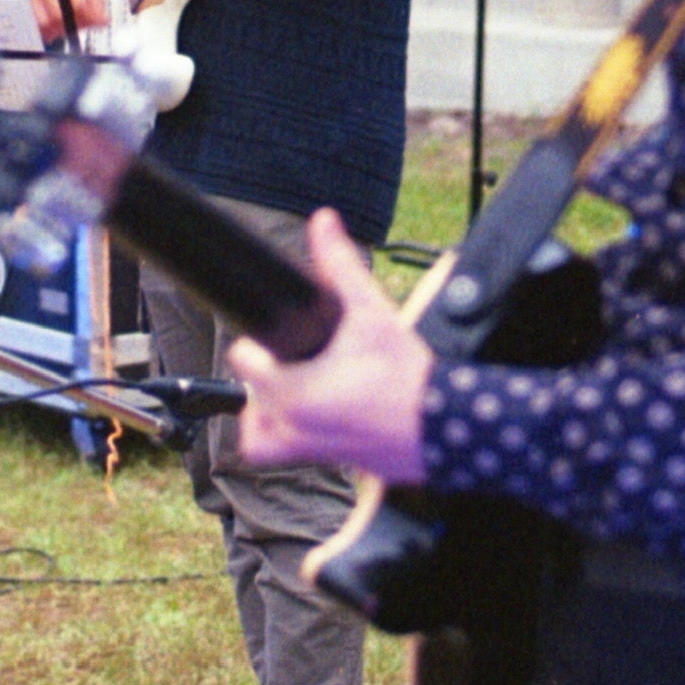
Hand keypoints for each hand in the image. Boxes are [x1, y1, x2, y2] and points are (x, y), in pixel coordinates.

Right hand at [24, 0, 106, 41]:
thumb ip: (96, 0)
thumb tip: (101, 22)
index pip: (74, 6)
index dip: (86, 19)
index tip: (93, 22)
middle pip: (55, 17)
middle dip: (70, 27)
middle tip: (81, 26)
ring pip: (42, 22)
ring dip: (57, 30)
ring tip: (68, 24)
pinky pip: (33, 17)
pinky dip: (45, 26)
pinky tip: (56, 23)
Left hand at [229, 209, 432, 482]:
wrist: (443, 424)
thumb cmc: (407, 375)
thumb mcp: (372, 312)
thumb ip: (340, 266)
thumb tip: (323, 222)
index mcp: (293, 392)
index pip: (242, 360)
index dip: (258, 339)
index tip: (282, 331)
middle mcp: (292, 426)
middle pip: (246, 392)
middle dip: (265, 371)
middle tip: (295, 353)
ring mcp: (305, 449)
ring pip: (256, 432)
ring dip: (264, 409)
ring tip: (292, 383)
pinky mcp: (323, 462)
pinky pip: (280, 453)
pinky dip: (283, 436)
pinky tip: (306, 410)